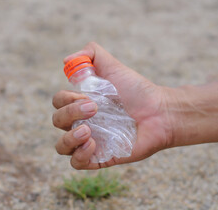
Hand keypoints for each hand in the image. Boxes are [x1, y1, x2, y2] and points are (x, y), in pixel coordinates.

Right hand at [52, 42, 175, 168]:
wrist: (160, 112)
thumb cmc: (137, 90)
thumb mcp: (113, 66)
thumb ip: (91, 54)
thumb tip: (66, 61)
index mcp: (81, 103)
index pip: (58, 102)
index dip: (65, 99)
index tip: (86, 95)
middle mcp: (82, 122)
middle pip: (57, 121)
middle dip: (70, 113)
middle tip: (94, 108)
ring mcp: (90, 141)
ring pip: (61, 147)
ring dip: (69, 138)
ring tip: (88, 130)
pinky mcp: (100, 158)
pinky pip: (77, 163)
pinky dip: (79, 155)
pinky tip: (93, 144)